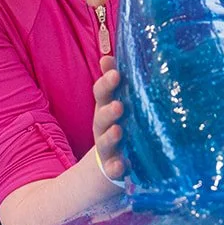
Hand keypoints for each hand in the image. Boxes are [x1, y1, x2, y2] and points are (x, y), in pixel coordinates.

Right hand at [92, 56, 125, 184]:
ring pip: (104, 141)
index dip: (106, 83)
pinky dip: (116, 167)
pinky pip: (114, 169)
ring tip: (118, 131)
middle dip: (108, 111)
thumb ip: (117, 82)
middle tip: (119, 105)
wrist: (109, 165)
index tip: (115, 73)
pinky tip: (122, 166)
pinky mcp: (114, 167)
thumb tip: (109, 56)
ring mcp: (107, 148)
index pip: (102, 93)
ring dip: (110, 136)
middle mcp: (103, 127)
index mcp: (105, 108)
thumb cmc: (121, 124)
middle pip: (101, 117)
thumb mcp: (117, 102)